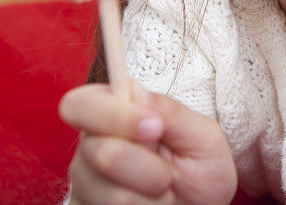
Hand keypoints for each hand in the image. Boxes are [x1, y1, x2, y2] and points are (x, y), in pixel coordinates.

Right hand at [59, 78, 237, 204]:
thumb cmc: (204, 170)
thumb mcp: (202, 136)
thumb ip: (169, 112)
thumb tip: (135, 92)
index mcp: (117, 113)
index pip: (81, 104)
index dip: (114, 116)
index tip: (155, 128)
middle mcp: (93, 145)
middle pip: (97, 151)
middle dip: (146, 166)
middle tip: (168, 172)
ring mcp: (86, 182)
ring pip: (105, 192)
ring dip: (148, 197)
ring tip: (163, 191)